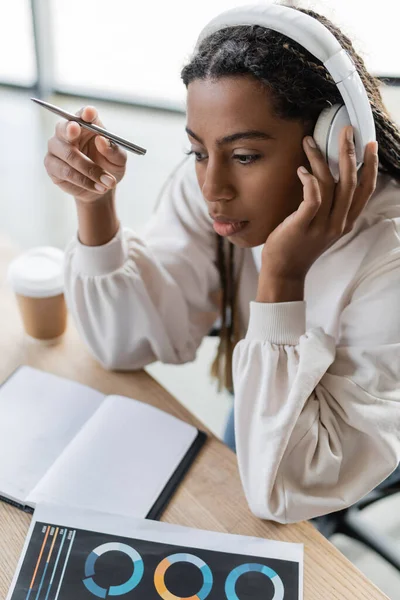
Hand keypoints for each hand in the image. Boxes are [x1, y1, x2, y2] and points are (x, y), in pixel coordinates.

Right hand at [44, 106, 126, 203]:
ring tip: (107, 182)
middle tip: (76, 130)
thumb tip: (101, 140)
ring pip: (68, 155)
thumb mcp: (118, 160)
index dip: (85, 113)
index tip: (90, 113)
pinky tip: (97, 187)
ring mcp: (56, 148)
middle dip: (70, 130)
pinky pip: (66, 172)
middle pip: (64, 127)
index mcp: (87, 125)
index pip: (83, 113)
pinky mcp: (52, 165)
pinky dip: (83, 180)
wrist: (100, 188)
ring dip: (89, 170)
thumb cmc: (109, 168)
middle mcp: (67, 132)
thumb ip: (113, 150)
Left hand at [260, 125, 378, 282]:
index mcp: (346, 221)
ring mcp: (321, 226)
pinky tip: (301, 169)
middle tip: (346, 131)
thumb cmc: (298, 244)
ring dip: (320, 159)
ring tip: (309, 141)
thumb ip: (329, 206)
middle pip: (350, 182)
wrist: (284, 271)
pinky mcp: (302, 226)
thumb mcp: (321, 225)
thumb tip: (327, 178)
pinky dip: (309, 181)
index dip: (369, 166)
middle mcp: (338, 223)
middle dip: (349, 153)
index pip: (365, 190)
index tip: (369, 145)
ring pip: (329, 186)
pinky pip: (312, 199)